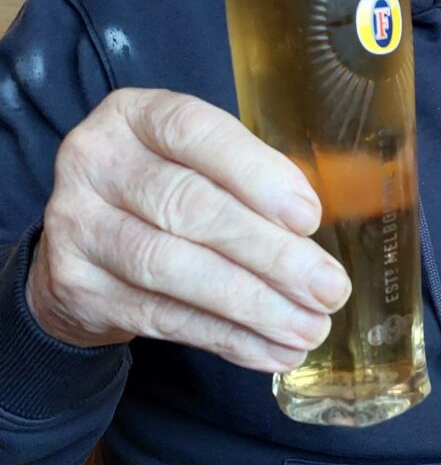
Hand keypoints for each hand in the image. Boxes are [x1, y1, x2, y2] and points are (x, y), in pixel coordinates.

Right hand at [26, 89, 350, 372]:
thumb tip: (338, 213)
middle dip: (269, 254)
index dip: (256, 174)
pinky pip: (162, 317)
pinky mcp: (77, 287)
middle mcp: (96, 161)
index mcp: (135, 115)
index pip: (195, 132)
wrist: (83, 249)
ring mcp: (78, 225)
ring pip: (173, 269)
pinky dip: (226, 337)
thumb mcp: (202, 164)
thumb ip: (259, 179)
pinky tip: (271, 349)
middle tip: (328, 288)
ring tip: (308, 327)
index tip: (310, 218)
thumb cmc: (166, 195)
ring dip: (252, 305)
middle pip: (189, 208)